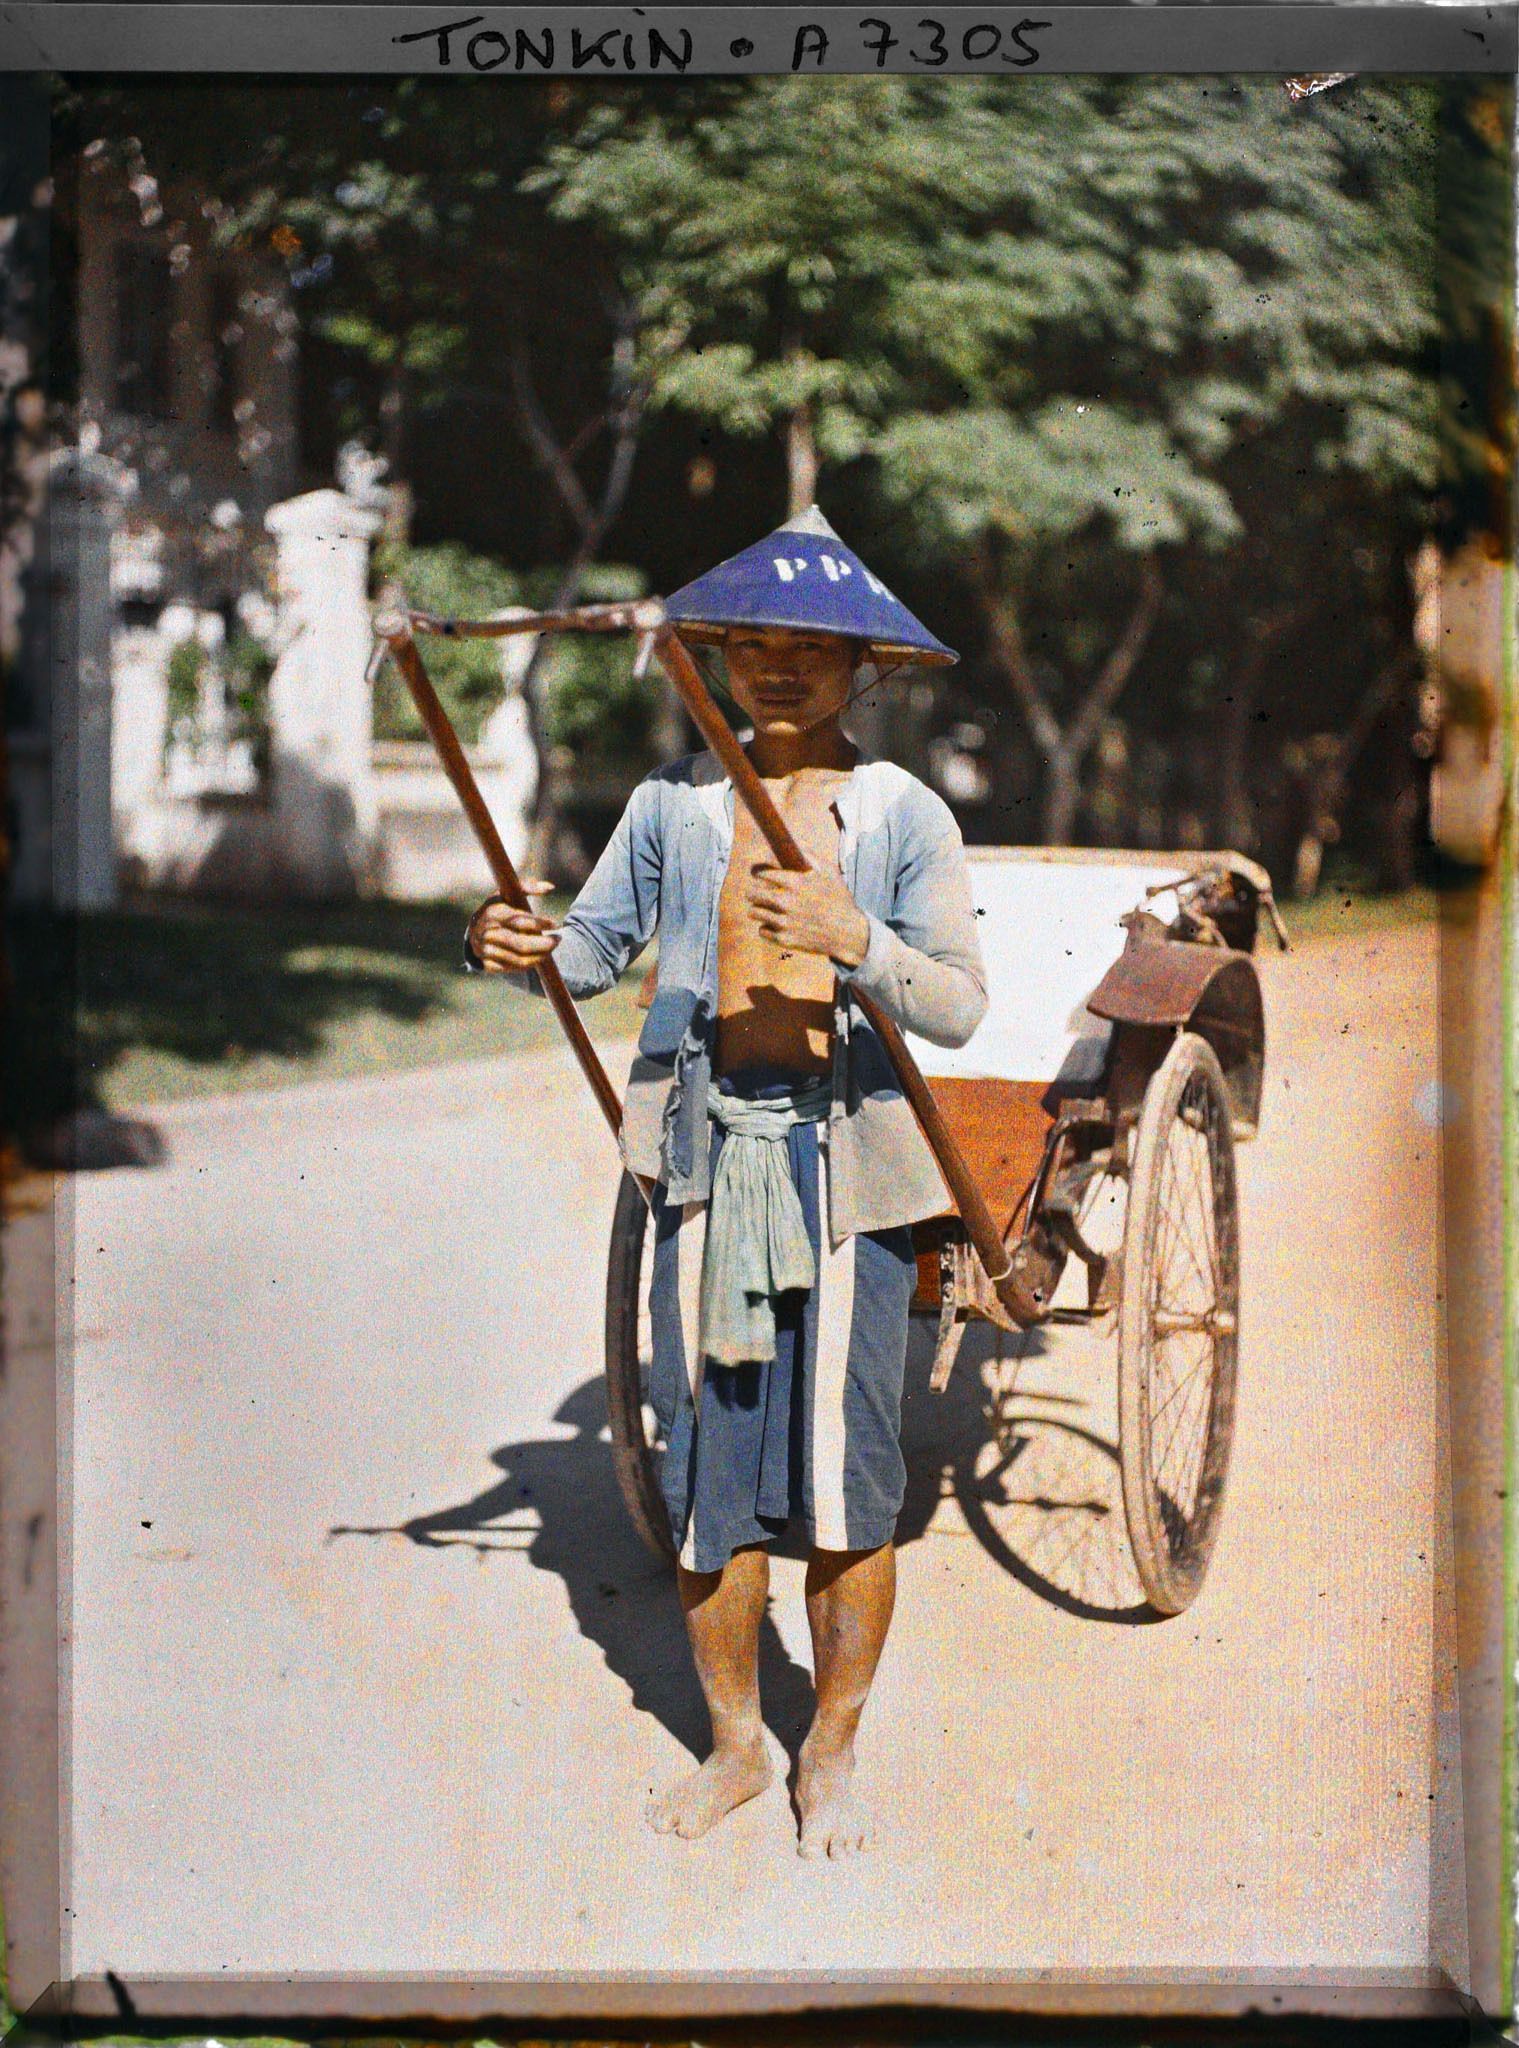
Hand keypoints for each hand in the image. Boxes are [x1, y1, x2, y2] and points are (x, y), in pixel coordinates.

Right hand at [469, 881, 560, 972]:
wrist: (475, 931)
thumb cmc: (497, 908)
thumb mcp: (506, 894)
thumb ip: (527, 887)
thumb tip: (550, 887)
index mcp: (493, 913)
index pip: (520, 921)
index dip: (540, 924)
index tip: (556, 924)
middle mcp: (487, 933)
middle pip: (520, 944)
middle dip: (544, 944)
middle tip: (558, 939)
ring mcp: (485, 951)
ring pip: (519, 959)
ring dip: (540, 956)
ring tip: (552, 948)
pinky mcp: (487, 965)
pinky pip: (513, 968)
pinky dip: (530, 964)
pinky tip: (540, 956)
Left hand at [746, 862, 869, 966]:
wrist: (848, 933)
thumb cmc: (839, 900)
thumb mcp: (829, 872)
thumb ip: (808, 855)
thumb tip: (791, 842)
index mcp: (796, 882)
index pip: (762, 873)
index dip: (758, 872)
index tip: (757, 874)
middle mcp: (787, 902)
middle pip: (752, 893)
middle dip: (753, 892)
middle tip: (755, 893)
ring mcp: (785, 922)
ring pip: (754, 912)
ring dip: (757, 909)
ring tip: (763, 908)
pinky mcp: (784, 939)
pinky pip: (762, 930)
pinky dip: (766, 927)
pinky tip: (775, 924)